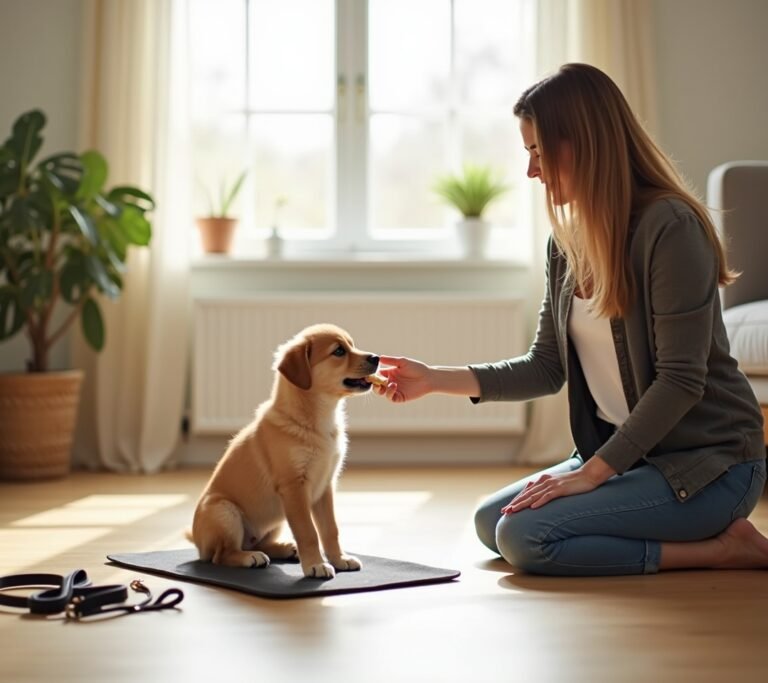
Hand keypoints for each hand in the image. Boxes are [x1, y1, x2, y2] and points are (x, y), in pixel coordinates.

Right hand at [374, 355, 433, 402]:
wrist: (428, 378)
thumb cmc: (417, 368)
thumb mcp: (403, 362)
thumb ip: (390, 360)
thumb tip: (378, 358)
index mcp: (390, 373)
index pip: (377, 375)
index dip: (372, 375)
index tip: (368, 374)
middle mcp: (390, 382)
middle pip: (377, 385)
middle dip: (373, 384)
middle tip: (373, 381)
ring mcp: (395, 390)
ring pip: (381, 392)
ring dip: (380, 388)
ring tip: (387, 383)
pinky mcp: (400, 397)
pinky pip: (390, 397)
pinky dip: (389, 393)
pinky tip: (393, 386)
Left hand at [501, 457, 615, 513]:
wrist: (588, 476)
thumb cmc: (573, 483)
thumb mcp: (557, 486)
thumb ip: (546, 490)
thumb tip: (537, 500)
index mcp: (542, 481)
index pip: (526, 492)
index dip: (516, 500)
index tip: (506, 509)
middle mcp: (544, 481)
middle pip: (526, 494)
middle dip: (514, 503)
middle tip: (504, 512)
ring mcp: (552, 484)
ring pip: (534, 495)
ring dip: (523, 503)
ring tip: (513, 511)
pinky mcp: (560, 488)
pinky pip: (548, 496)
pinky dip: (540, 501)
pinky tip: (533, 508)